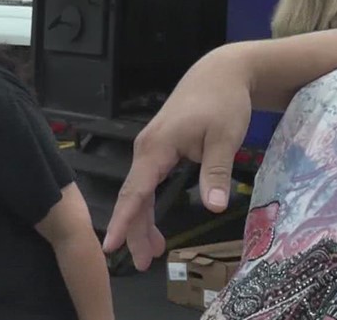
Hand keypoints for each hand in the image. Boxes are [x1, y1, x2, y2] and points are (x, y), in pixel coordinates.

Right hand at [102, 45, 252, 270]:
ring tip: (153, 251)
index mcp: (156, 147)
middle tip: (144, 263)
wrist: (222, 72)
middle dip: (135, 230)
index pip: (135, 191)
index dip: (123, 221)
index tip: (111, 247)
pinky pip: (147, 180)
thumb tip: (214, 207)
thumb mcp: (225, 138)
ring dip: (143, 220)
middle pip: (134, 196)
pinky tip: (153, 222)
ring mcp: (151, 147)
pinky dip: (148, 203)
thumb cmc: (224, 101)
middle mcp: (146, 148)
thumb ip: (215, 173)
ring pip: (140, 190)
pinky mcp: (160, 147)